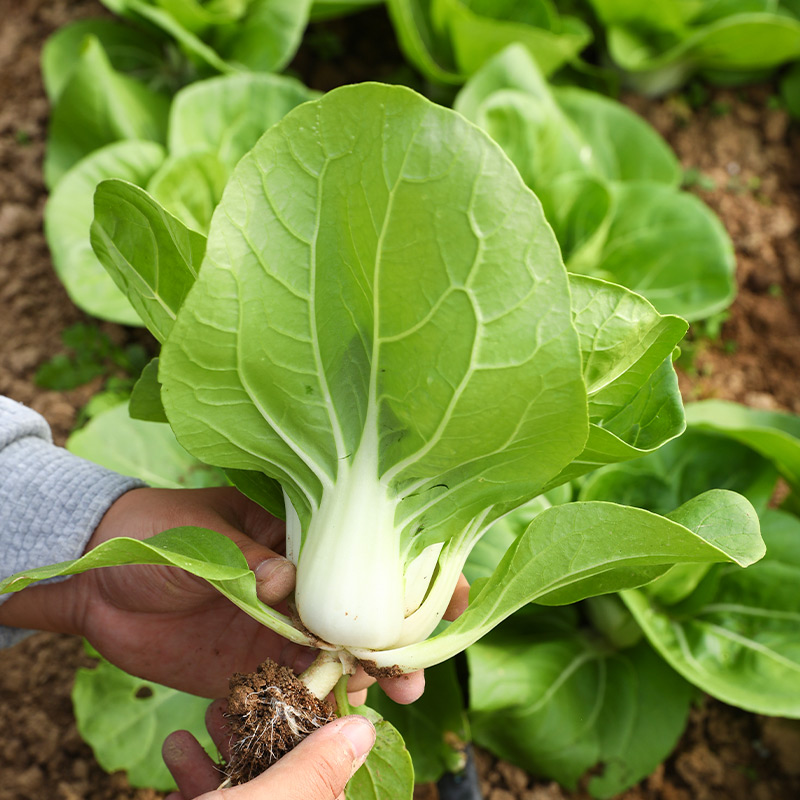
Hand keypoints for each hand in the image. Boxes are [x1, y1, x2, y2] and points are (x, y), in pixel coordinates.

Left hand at [0, 487, 468, 700]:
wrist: (91, 583)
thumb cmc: (148, 534)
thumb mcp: (196, 535)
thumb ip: (242, 557)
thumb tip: (286, 579)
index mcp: (292, 539)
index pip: (362, 554)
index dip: (408, 569)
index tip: (450, 588)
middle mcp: (295, 586)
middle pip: (359, 612)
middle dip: (396, 635)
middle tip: (420, 664)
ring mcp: (273, 628)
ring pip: (333, 656)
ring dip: (366, 675)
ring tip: (397, 693)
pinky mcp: (244, 666)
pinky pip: (289, 688)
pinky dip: (316, 702)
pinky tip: (340, 716)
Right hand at [163, 701, 375, 799]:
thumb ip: (315, 772)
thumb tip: (362, 729)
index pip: (331, 782)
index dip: (312, 733)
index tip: (292, 693)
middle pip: (284, 784)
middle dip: (256, 737)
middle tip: (232, 703)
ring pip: (245, 796)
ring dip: (219, 754)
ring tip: (197, 722)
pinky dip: (194, 782)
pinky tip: (176, 751)